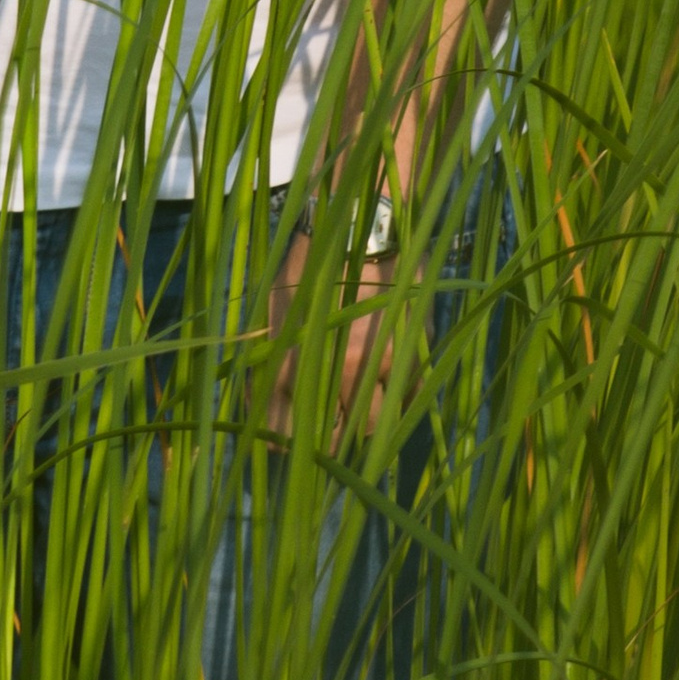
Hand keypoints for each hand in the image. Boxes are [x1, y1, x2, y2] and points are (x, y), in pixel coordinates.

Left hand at [263, 235, 403, 446]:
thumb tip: (269, 412)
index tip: (293, 444)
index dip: (288, 446)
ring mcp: (374, 368)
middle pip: (336, 440)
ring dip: (367, 420)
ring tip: (361, 401)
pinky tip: (387, 381)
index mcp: (288, 367)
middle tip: (333, 427)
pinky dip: (398, 398)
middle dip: (334, 438)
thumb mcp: (275, 318)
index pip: (284, 436)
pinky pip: (406, 398)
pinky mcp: (409, 356)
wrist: (359, 234)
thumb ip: (272, 366)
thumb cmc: (307, 271)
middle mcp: (331, 376)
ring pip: (374, 423)